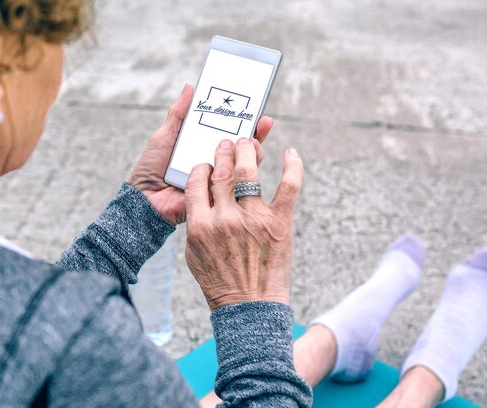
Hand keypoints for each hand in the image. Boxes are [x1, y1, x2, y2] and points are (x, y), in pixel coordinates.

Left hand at [128, 84, 273, 224]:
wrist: (144, 198)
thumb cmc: (151, 167)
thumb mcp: (165, 136)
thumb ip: (178, 114)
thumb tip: (190, 87)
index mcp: (202, 145)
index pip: (228, 130)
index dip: (242, 119)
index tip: (254, 107)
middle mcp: (213, 161)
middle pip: (241, 147)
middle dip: (254, 134)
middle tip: (262, 122)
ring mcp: (217, 179)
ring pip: (243, 165)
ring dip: (252, 153)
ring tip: (252, 142)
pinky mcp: (217, 195)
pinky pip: (234, 185)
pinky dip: (240, 174)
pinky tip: (243, 164)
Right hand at [184, 138, 303, 309]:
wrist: (249, 306)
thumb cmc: (219, 281)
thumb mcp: (194, 253)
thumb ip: (195, 223)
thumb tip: (200, 197)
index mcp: (201, 224)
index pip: (196, 180)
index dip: (202, 166)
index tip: (207, 164)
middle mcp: (226, 218)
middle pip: (221, 171)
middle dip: (223, 151)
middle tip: (228, 143)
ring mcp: (254, 218)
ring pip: (249, 171)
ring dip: (247, 151)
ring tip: (248, 143)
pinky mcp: (280, 222)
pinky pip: (289, 185)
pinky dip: (292, 166)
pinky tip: (290, 153)